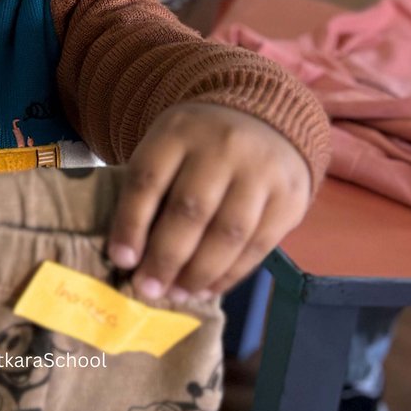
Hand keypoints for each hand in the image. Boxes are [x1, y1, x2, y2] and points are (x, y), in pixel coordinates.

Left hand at [107, 103, 310, 302]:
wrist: (267, 116)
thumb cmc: (202, 143)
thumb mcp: (170, 145)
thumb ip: (151, 188)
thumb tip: (130, 256)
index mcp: (179, 130)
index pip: (148, 180)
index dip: (130, 224)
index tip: (121, 261)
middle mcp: (222, 147)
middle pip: (190, 210)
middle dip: (165, 258)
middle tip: (148, 290)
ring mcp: (260, 171)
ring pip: (227, 233)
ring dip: (198, 273)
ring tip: (177, 294)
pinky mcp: (289, 197)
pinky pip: (258, 245)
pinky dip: (230, 274)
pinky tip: (208, 288)